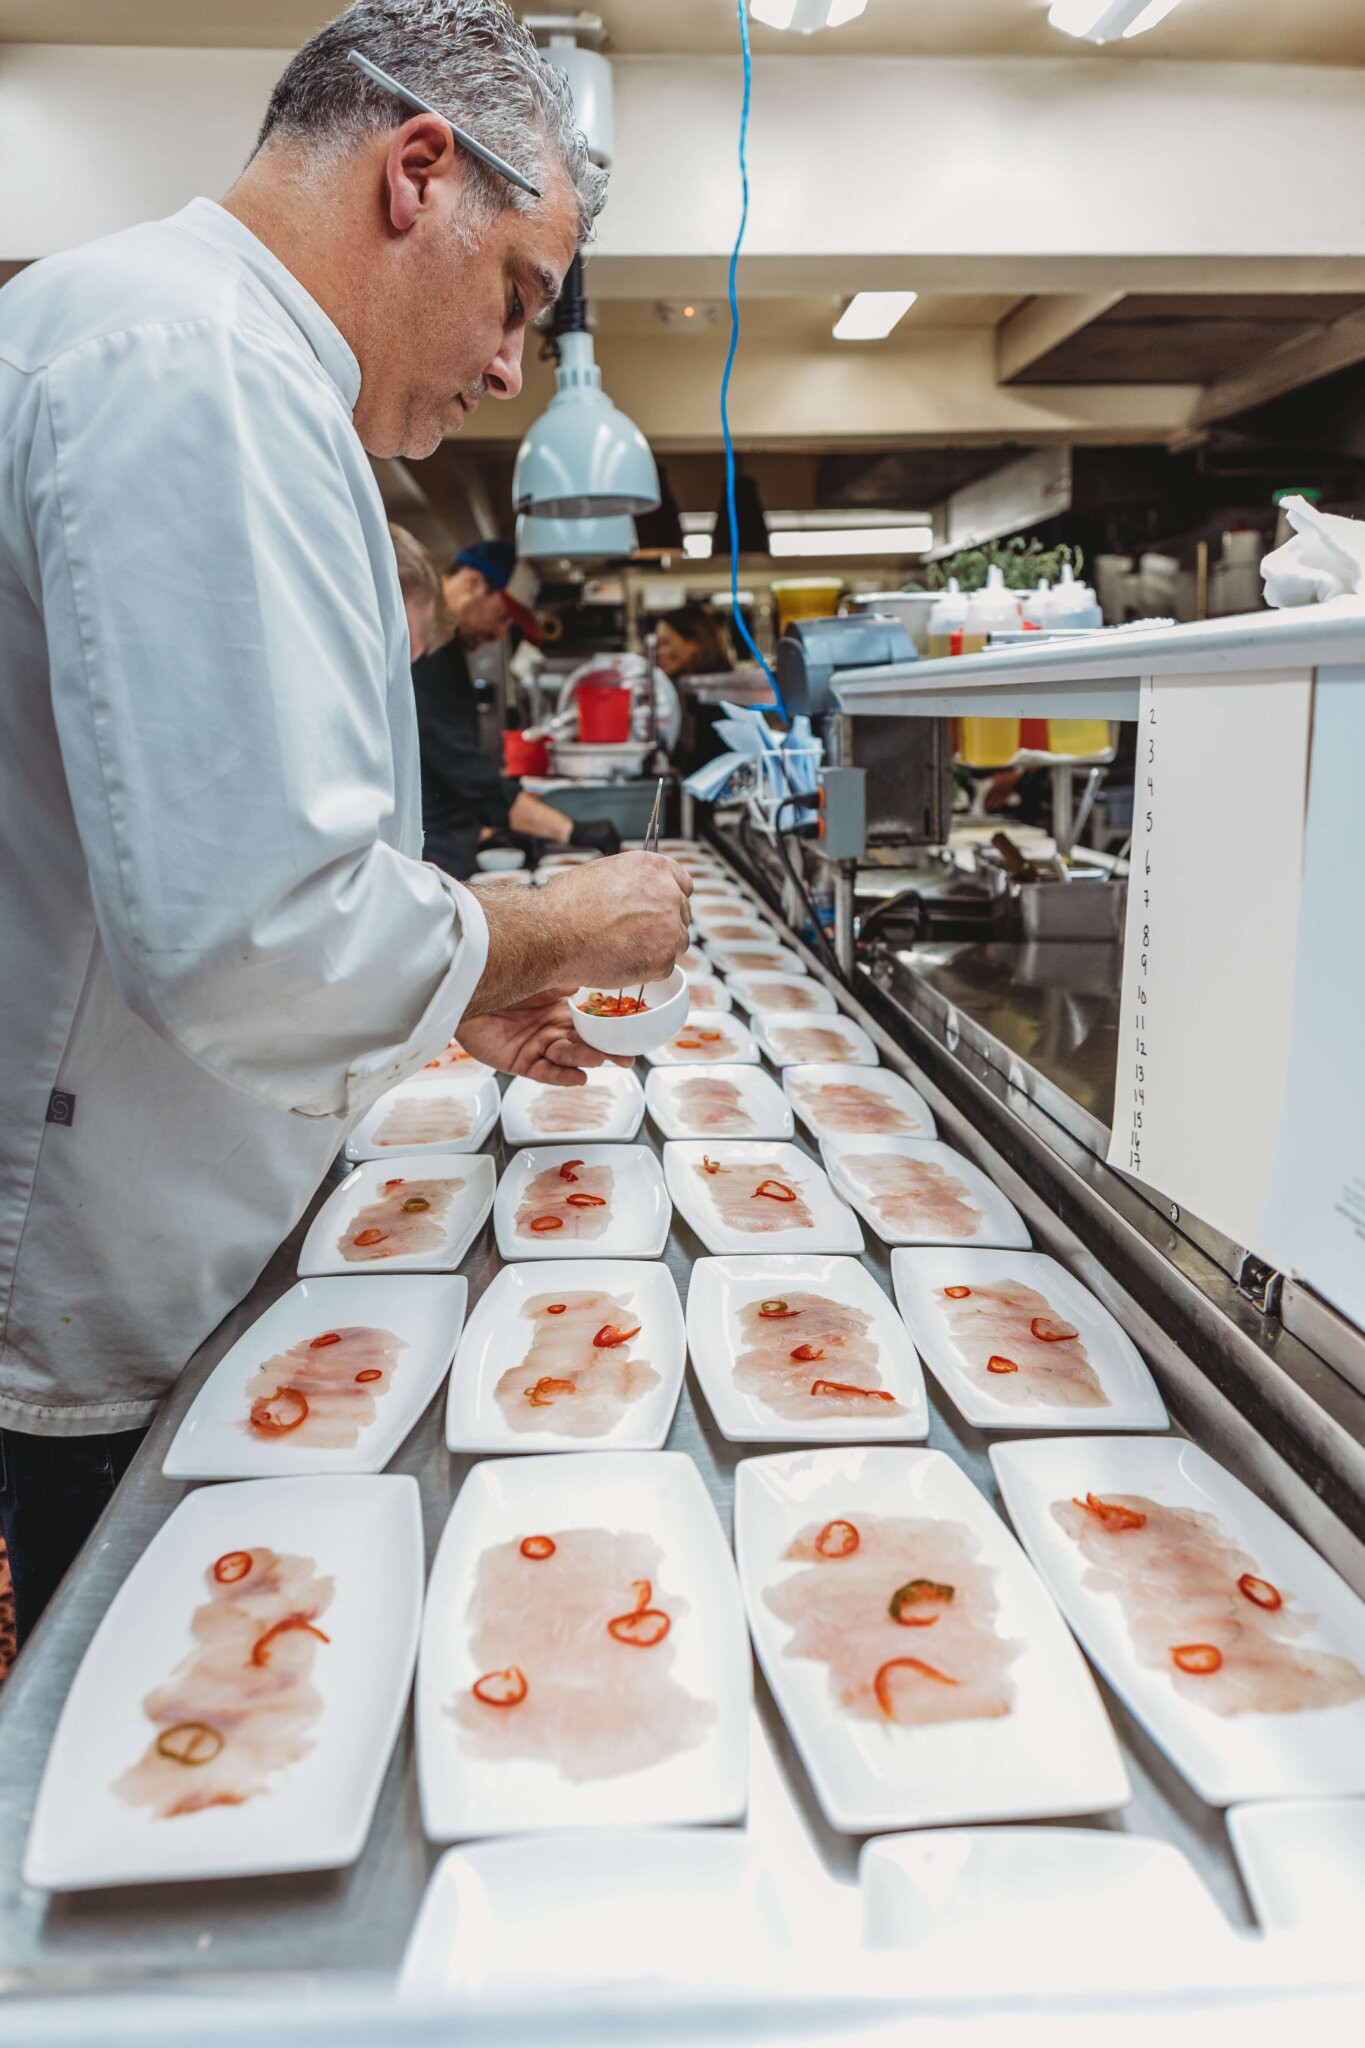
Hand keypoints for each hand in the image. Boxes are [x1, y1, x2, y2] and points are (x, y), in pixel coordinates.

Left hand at [458, 989, 628, 1088]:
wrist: (460, 985)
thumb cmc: (496, 973)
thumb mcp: (538, 971)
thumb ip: (563, 980)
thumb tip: (587, 984)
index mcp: (560, 1007)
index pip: (592, 1021)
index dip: (612, 1028)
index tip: (634, 1034)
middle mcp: (551, 1028)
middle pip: (585, 1042)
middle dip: (607, 1051)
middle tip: (627, 1058)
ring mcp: (536, 1045)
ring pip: (566, 1056)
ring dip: (585, 1059)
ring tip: (602, 1060)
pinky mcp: (519, 1061)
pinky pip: (544, 1072)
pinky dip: (561, 1076)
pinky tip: (578, 1077)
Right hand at [546, 852, 691, 990]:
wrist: (552, 933)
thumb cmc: (568, 904)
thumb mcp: (605, 873)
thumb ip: (634, 882)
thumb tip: (640, 893)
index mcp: (656, 867)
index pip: (683, 884)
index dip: (668, 899)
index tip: (657, 911)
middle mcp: (669, 894)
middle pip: (681, 915)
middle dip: (663, 925)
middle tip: (634, 935)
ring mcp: (670, 928)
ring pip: (677, 943)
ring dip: (658, 948)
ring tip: (624, 948)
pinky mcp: (663, 959)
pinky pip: (665, 967)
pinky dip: (647, 969)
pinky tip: (622, 961)